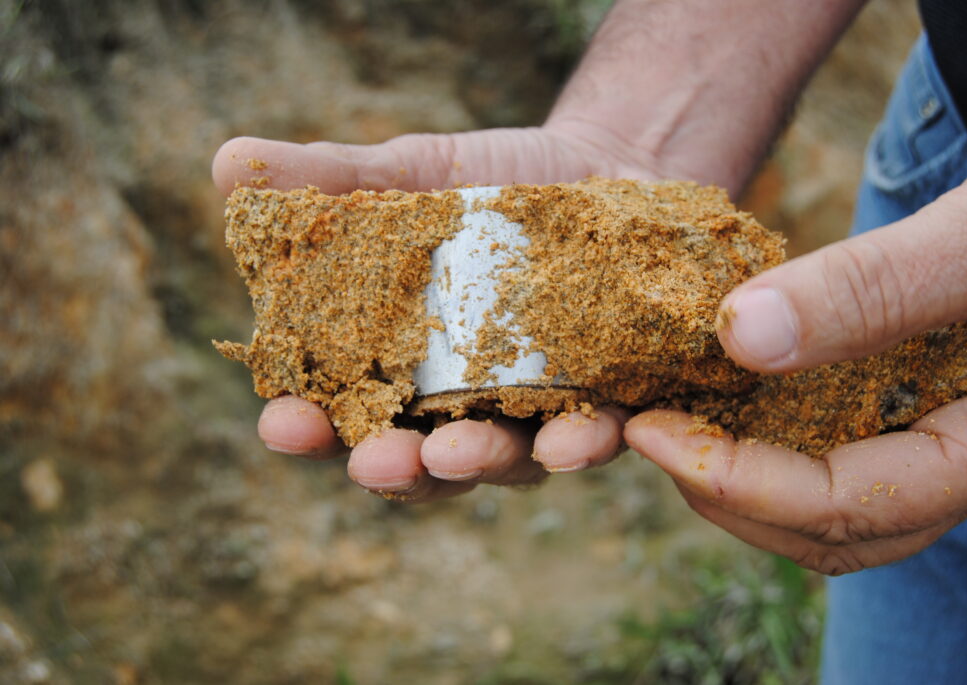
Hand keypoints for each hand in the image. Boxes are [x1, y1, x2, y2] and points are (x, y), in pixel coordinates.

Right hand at [212, 125, 645, 500]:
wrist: (607, 162)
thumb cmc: (495, 182)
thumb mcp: (414, 177)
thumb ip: (334, 181)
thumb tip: (226, 165)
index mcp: (401, 365)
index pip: (342, 414)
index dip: (308, 427)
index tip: (282, 423)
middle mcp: (464, 406)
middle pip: (421, 463)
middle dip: (396, 469)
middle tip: (377, 463)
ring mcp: (536, 413)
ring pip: (507, 463)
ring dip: (482, 464)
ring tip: (462, 451)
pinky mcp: (607, 401)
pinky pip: (596, 437)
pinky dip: (584, 442)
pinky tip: (577, 435)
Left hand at [626, 147, 966, 572]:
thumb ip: (878, 290)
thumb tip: (738, 337)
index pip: (850, 504)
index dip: (735, 481)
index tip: (646, 430)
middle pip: (835, 529)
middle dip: (728, 495)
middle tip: (645, 429)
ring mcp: (950, 441)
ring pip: (838, 503)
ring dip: (745, 477)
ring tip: (674, 414)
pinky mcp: (930, 408)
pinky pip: (848, 450)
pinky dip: (778, 434)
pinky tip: (730, 386)